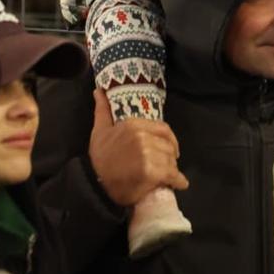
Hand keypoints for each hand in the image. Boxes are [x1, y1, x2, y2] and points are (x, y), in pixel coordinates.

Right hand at [88, 89, 189, 206]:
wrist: (95, 184)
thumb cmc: (100, 158)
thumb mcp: (100, 131)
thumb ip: (103, 110)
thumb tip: (98, 90)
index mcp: (133, 124)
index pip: (163, 129)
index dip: (170, 140)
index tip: (170, 149)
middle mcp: (142, 136)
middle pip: (168, 146)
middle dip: (170, 156)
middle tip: (166, 165)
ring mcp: (148, 154)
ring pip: (172, 160)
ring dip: (173, 169)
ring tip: (169, 176)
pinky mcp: (152, 172)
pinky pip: (173, 175)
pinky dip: (179, 181)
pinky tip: (179, 184)